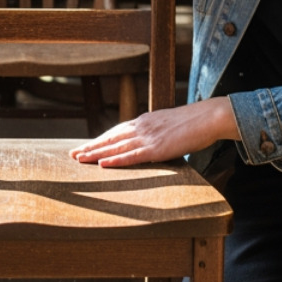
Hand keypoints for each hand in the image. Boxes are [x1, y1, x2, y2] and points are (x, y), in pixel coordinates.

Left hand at [71, 97, 240, 167]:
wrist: (209, 117)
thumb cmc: (194, 123)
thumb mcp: (169, 125)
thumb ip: (156, 133)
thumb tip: (150, 143)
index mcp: (144, 121)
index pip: (116, 131)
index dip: (99, 140)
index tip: (85, 146)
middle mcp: (141, 127)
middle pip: (110, 138)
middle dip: (90, 146)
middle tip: (72, 155)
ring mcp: (148, 137)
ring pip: (115, 147)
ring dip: (96, 153)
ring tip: (79, 159)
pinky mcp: (156, 148)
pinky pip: (131, 156)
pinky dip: (115, 160)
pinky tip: (102, 164)